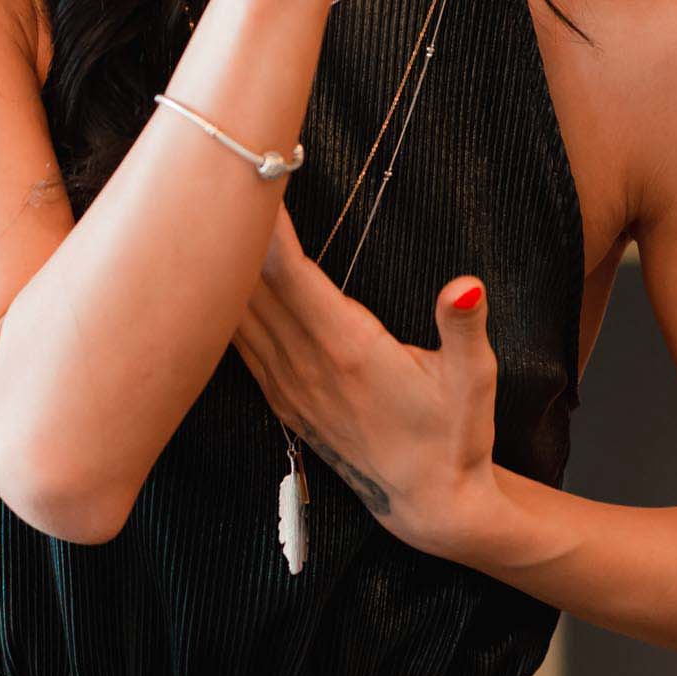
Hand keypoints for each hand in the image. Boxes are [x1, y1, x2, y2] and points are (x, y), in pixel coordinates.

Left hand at [230, 199, 500, 551]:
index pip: (290, 274)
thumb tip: (465, 284)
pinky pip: (237, 342)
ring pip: (234, 314)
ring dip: (217, 265)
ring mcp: (286, 384)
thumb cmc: (455, 438)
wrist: (428, 504)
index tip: (254, 175)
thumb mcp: (475, 382)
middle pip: (250, 286)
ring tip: (201, 210)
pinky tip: (207, 277)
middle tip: (219, 170)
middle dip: (232, 230)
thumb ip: (465, 328)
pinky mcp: (281, 397)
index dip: (267, 227)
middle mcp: (305, 365)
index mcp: (347, 350)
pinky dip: (220, 305)